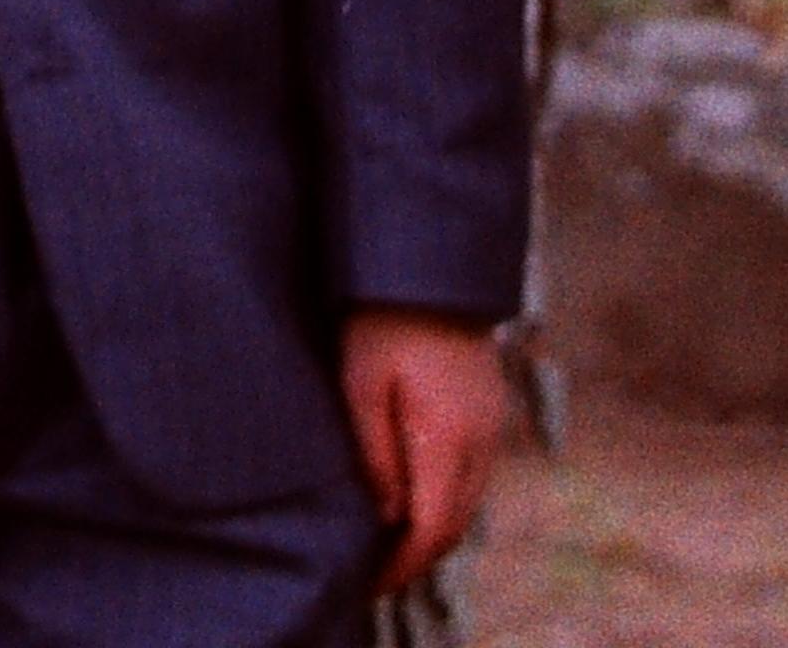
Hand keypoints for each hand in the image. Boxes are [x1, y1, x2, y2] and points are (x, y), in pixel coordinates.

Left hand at [340, 308, 508, 596]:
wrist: (428, 270)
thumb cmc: (381, 320)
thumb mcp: (359, 381)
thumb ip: (373, 450)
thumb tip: (386, 514)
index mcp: (447, 437)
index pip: (433, 527)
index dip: (404, 563)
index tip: (372, 582)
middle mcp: (481, 440)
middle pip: (456, 523)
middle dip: (418, 554)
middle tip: (377, 570)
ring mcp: (492, 426)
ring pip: (468, 501)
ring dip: (435, 527)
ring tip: (390, 540)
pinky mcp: (490, 411)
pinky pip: (473, 474)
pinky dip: (447, 497)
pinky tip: (415, 493)